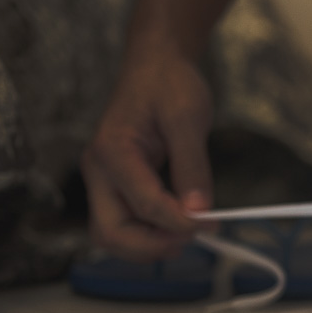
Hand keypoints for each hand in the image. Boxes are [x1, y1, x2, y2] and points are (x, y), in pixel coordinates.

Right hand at [81, 50, 213, 259]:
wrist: (156, 67)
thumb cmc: (168, 84)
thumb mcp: (188, 119)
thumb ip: (192, 166)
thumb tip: (198, 210)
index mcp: (112, 151)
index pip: (144, 204)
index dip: (179, 222)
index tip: (211, 223)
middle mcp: (100, 171)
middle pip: (111, 233)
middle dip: (153, 246)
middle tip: (194, 237)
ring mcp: (105, 181)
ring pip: (114, 235)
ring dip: (150, 245)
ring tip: (188, 234)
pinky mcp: (117, 187)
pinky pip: (126, 224)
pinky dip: (150, 234)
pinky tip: (179, 227)